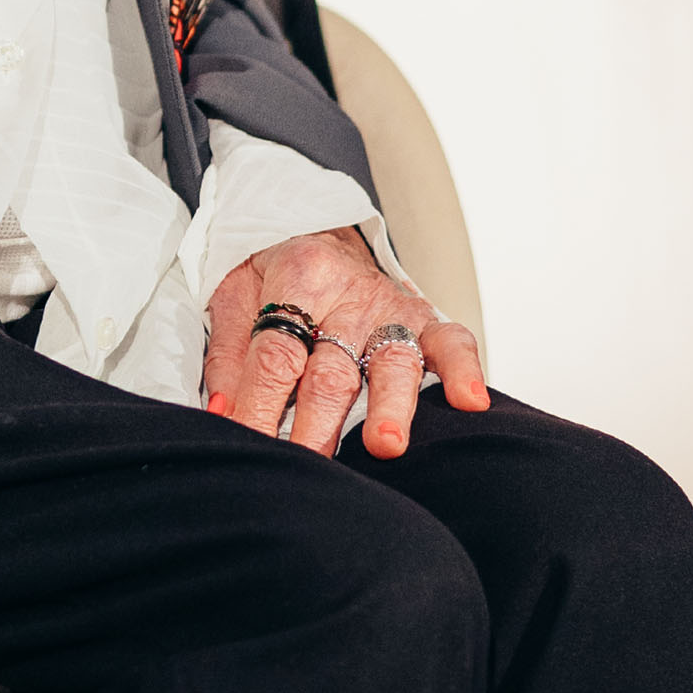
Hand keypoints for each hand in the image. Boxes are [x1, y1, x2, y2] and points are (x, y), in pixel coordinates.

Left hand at [205, 226, 489, 460]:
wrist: (323, 226)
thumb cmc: (275, 272)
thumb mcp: (235, 291)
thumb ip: (227, 353)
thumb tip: (222, 415)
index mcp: (297, 277)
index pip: (275, 355)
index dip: (259, 406)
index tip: (247, 448)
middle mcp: (348, 293)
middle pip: (332, 369)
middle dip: (318, 423)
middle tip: (306, 465)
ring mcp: (391, 308)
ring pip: (392, 362)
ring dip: (390, 405)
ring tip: (385, 444)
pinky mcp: (426, 319)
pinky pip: (452, 341)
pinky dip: (464, 370)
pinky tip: (470, 401)